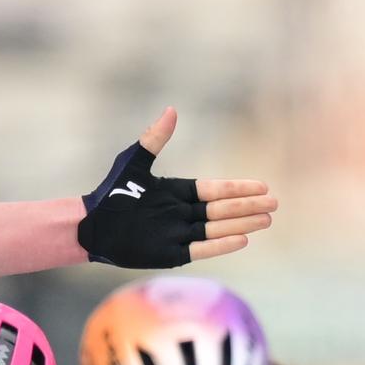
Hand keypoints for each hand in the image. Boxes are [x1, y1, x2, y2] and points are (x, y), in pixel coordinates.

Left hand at [76, 109, 276, 266]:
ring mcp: (178, 234)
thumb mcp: (133, 162)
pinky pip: (200, 249)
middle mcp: (182, 213)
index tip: (262, 186)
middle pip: (222, 210)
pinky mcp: (170, 253)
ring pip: (216, 229)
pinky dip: (220, 245)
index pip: (215, 190)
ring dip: (241, 225)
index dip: (238, 189)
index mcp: (178, 193)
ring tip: (266, 221)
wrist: (90, 225)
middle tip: (274, 204)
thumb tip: (172, 111)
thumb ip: (154, 139)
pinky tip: (242, 240)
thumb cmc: (110, 193)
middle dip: (247, 207)